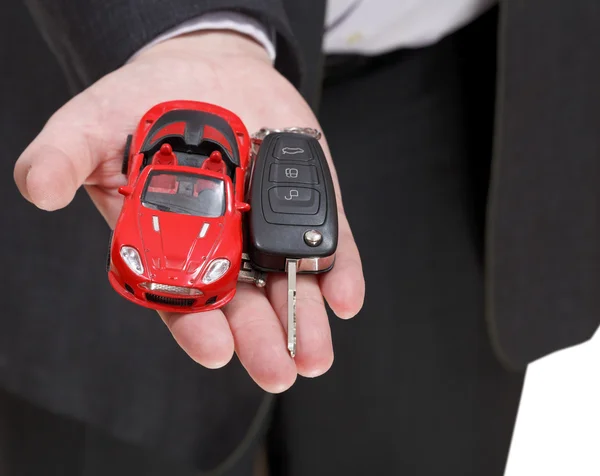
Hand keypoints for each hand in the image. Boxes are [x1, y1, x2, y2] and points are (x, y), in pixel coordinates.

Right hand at [14, 31, 364, 392]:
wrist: (204, 67)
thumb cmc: (145, 106)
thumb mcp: (94, 125)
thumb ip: (66, 155)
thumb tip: (39, 188)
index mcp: (167, 243)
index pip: (180, 298)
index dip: (196, 325)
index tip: (213, 348)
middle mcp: (220, 246)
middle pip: (241, 304)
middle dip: (260, 339)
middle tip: (277, 370)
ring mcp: (265, 228)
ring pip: (288, 285)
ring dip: (306, 320)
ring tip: (315, 355)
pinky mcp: (304, 201)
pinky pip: (326, 242)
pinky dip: (339, 270)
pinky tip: (345, 297)